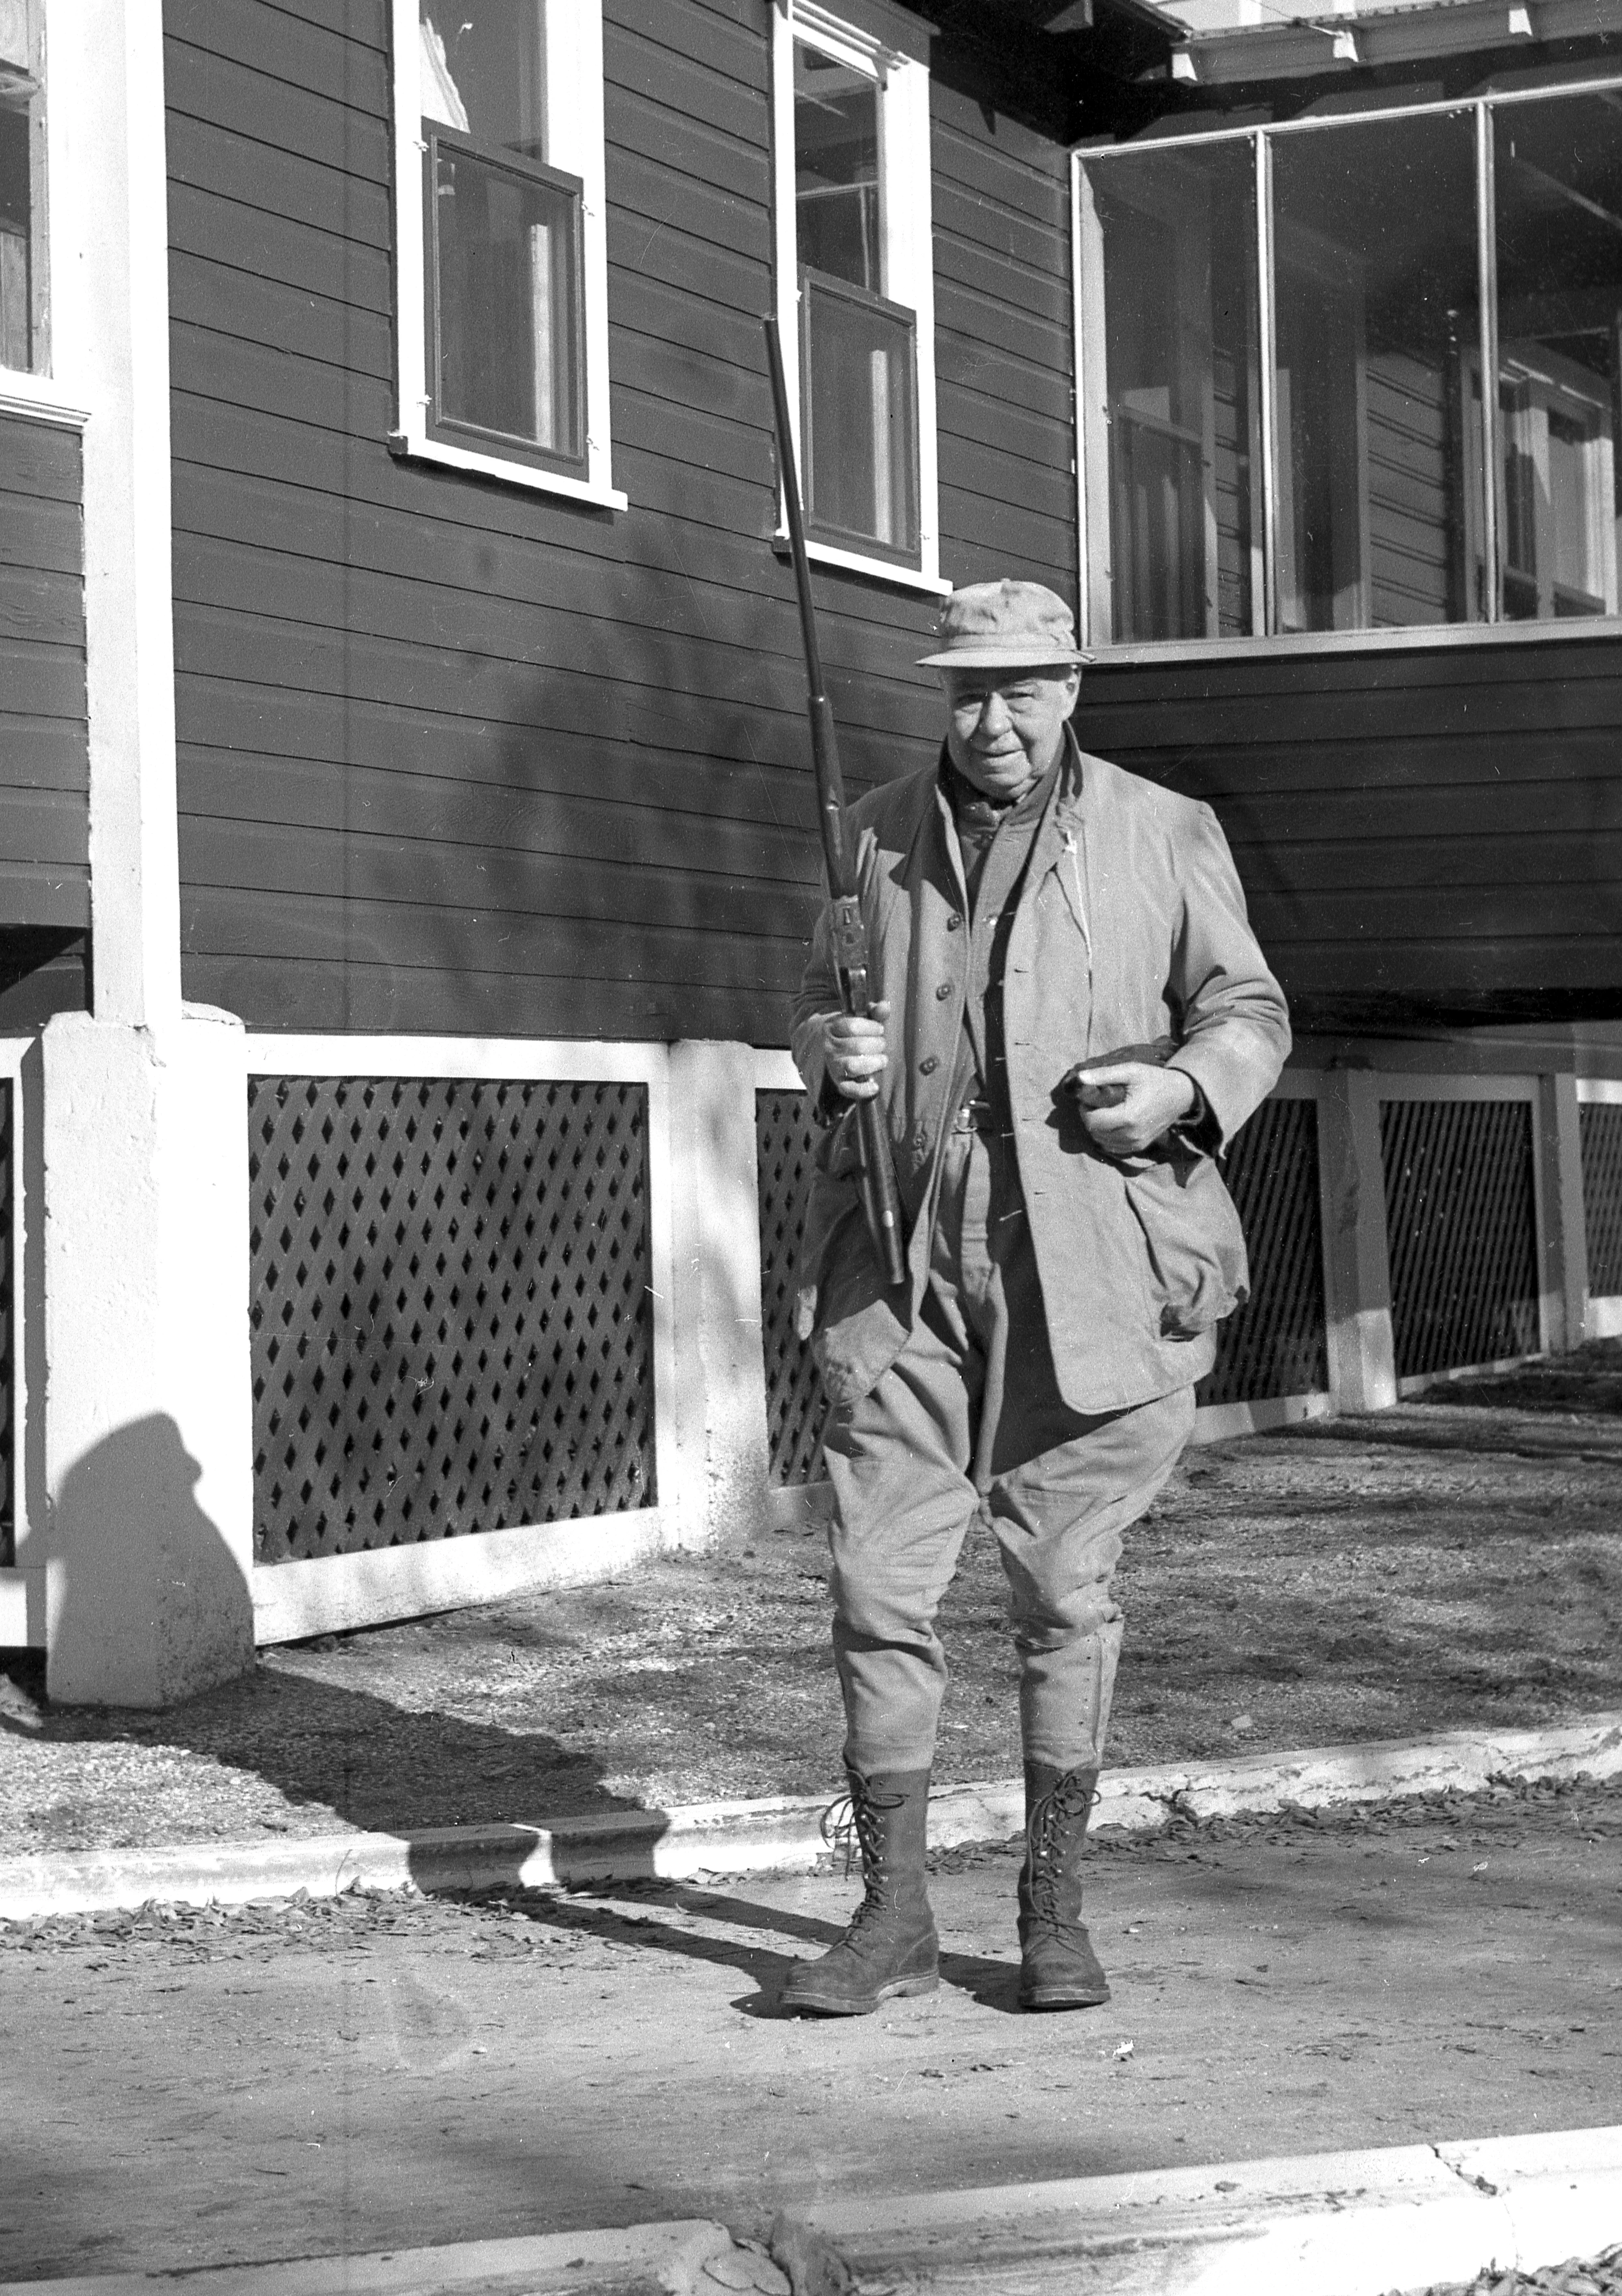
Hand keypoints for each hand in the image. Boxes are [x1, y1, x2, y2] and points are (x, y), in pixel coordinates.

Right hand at [823, 1002, 889, 1100]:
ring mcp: (832, 1066)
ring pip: (852, 1066)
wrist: (826, 1049)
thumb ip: (873, 1012)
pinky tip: (875, 1086)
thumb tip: (885, 1005)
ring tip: (882, 1060)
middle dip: (876, 1045)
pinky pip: (849, 1089)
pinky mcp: (838, 1082)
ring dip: (873, 1063)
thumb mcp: (858, 1018)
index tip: (879, 1029)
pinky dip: (863, 1090)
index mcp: (832, 1027)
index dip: (871, 1027)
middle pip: (857, 1046)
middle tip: (882, 1044)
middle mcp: (830, 1047)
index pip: (852, 1026)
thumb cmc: (849, 1032)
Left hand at [1075, 1062, 1196, 1156]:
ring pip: (1102, 1142)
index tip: (1088, 1099)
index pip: (1092, 1121)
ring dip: (1098, 1129)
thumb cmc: (1154, 1080)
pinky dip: (1107, 1137)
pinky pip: (1114, 1148)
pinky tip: (1111, 1123)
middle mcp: (1132, 1135)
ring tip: (1103, 1112)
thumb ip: (1104, 1075)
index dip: (1085, 1109)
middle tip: (1094, 1105)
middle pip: (1095, 1133)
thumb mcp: (1130, 1071)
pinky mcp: (1140, 1146)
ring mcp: (1137, 1143)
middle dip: (1090, 1118)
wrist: (1180, 1094)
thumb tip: (1080, 1078)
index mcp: (1128, 1117)